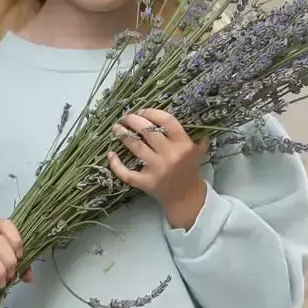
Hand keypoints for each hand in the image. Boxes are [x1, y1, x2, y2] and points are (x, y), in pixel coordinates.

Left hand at [108, 111, 208, 230]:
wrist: (186, 197)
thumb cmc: (189, 170)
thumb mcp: (197, 152)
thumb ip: (195, 136)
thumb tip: (194, 117)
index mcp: (184, 145)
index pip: (167, 121)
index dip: (152, 113)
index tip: (142, 111)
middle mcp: (170, 155)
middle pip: (148, 131)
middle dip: (133, 120)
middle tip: (126, 117)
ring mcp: (157, 169)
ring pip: (135, 147)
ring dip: (123, 134)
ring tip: (116, 128)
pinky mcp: (146, 182)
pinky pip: (127, 172)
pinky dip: (116, 164)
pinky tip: (111, 154)